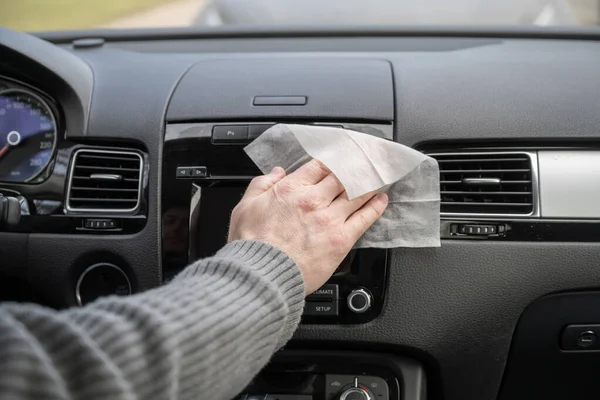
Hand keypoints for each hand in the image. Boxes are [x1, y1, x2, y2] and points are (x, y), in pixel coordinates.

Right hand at [228, 160, 387, 293]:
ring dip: (369, 184)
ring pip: (357, 194)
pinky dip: (375, 207)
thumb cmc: (251, 245)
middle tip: (365, 164)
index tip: (340, 159)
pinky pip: (364, 218)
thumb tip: (277, 172)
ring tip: (378, 179)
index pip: (319, 166)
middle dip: (355, 168)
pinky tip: (381, 200)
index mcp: (291, 189)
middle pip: (342, 177)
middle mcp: (313, 200)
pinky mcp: (341, 240)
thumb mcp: (245, 206)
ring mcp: (329, 219)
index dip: (332, 161)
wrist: (262, 275)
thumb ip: (262, 184)